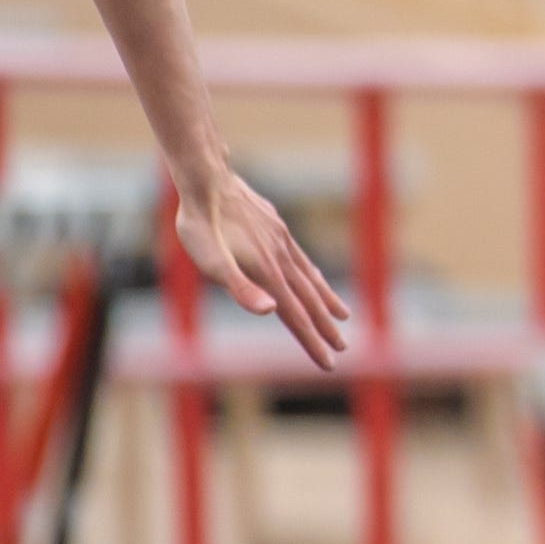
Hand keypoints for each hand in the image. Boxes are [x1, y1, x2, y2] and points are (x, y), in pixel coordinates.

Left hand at [177, 167, 351, 370]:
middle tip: (343, 349)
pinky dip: (313, 274)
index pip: (295, 316)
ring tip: (343, 315)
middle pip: (308, 301)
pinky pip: (301, 259)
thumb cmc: (201, 224)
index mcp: (267, 274)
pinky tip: (314, 276)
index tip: (329, 364)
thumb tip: (271, 311)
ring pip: (310, 279)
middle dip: (325, 328)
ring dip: (326, 301)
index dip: (312, 342)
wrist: (205, 179)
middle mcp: (281, 260)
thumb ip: (241, 288)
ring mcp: (281, 242)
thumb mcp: (211, 261)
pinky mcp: (276, 228)